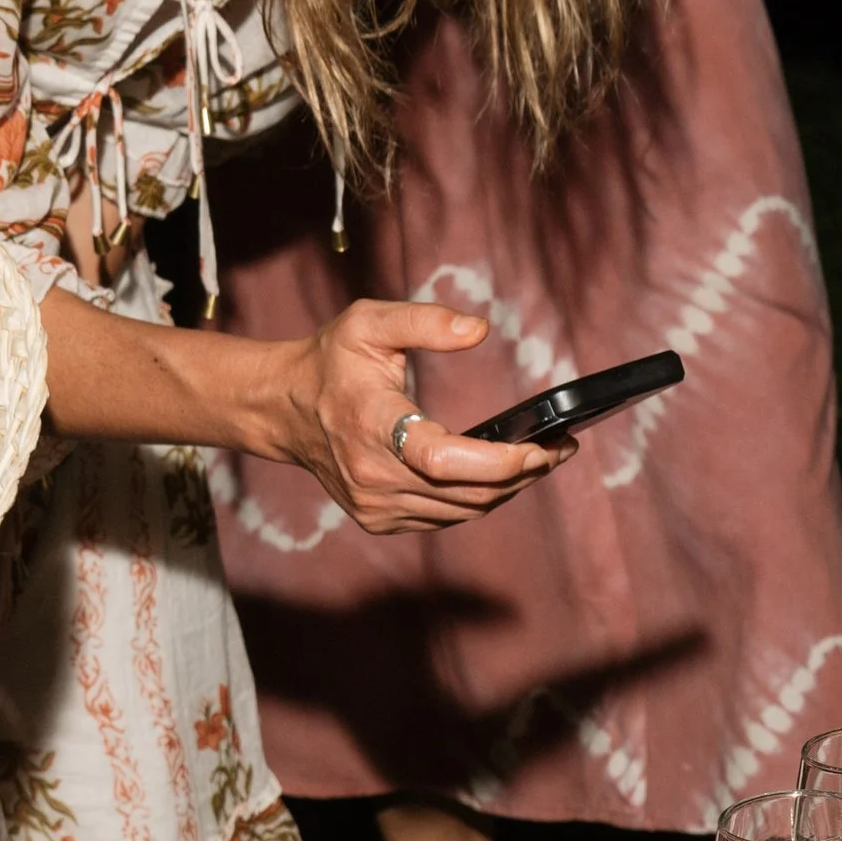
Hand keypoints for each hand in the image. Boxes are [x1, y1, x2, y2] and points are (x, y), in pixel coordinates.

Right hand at [278, 300, 566, 532]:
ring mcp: (375, 504)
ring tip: (540, 461)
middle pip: (466, 492)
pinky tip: (500, 477)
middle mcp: (373, 474)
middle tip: (559, 449)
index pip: (442, 459)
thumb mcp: (369, 323)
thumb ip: (424, 322)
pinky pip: (445, 518)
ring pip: (462, 511)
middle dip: (522, 474)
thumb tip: (478, 329)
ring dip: (507, 490)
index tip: (539, 450)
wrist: (282, 409)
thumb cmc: (329, 362)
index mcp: (372, 423)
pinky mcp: (379, 518)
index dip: (497, 462)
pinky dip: (478, 499)